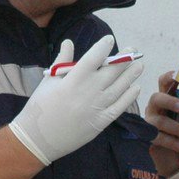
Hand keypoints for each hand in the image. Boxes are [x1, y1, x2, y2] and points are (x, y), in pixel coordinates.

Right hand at [8, 36, 144, 165]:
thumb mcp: (49, 81)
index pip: (94, 57)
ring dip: (131, 75)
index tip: (109, 40)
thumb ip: (62, 61)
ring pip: (120, 87)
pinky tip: (135, 87)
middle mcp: (89, 91)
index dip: (104, 47)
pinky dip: (129, 97)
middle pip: (112, 71)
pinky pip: (119, 107)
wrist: (38, 138)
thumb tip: (69, 42)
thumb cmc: (40, 107)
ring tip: (139, 65)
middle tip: (133, 50)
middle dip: (124, 58)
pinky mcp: (101, 122)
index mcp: (74, 79)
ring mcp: (97, 107)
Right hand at [144, 71, 178, 176]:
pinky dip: (172, 142)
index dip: (168, 78)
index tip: (177, 75)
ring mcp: (149, 125)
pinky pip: (157, 138)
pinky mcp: (146, 140)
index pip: (164, 85)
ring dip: (176, 127)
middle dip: (168, 100)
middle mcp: (155, 111)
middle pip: (156, 98)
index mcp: (167, 102)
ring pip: (158, 120)